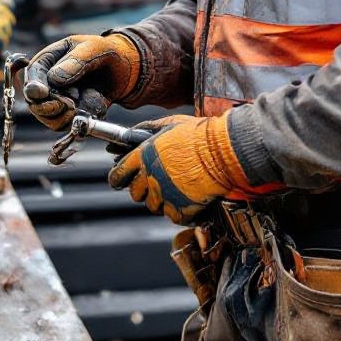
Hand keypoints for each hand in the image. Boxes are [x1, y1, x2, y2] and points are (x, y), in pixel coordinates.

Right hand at [22, 34, 140, 129]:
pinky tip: (89, 110)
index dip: (34, 87)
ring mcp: (57, 101)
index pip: (32, 76)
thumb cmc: (105, 52)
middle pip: (35, 102)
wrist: (123, 69)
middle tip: (69, 103)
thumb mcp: (93, 48)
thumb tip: (55, 79)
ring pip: (49, 118)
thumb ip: (75, 61)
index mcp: (47, 60)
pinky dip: (76, 122)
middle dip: (50, 106)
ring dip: (64, 116)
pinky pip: (66, 125)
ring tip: (80, 106)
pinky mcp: (70, 115)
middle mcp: (48, 82)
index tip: (44, 92)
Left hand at [108, 113, 252, 224]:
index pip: (119, 174)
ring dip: (161, 200)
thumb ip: (147, 130)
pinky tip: (188, 198)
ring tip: (176, 188)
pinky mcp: (180, 209)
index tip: (121, 180)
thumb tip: (131, 134)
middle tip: (156, 182)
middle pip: (135, 193)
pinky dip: (179, 210)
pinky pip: (172, 216)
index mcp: (144, 155)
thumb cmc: (199, 135)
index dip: (118, 178)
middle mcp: (150, 177)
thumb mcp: (169, 124)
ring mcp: (164, 195)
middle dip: (142, 189)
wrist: (223, 152)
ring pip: (153, 206)